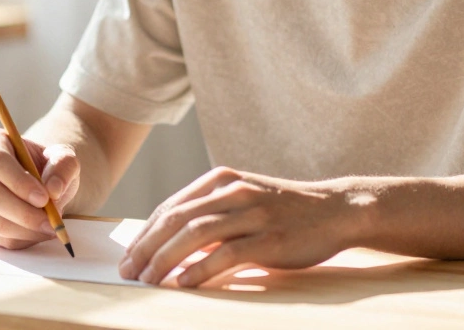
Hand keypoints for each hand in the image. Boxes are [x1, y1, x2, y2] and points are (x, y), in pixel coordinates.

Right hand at [0, 128, 79, 248]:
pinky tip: (35, 232)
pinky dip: (19, 240)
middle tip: (51, 222)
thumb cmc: (49, 168)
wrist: (40, 184)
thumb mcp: (64, 160)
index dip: (19, 182)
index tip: (44, 198)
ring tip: (49, 227)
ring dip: (26, 230)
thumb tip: (53, 189)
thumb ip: (63, 167)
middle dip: (24, 213)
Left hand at [118, 166, 363, 287]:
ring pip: (195, 233)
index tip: (128, 257)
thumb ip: (209, 215)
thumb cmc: (283, 210)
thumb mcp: (242, 200)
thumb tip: (169, 246)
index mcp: (221, 179)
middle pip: (176, 219)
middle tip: (129, 272)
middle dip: (146, 247)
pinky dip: (200, 269)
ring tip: (148, 280)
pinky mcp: (269, 238)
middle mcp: (232, 191)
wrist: (335, 209)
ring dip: (165, 259)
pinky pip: (226, 254)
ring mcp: (252, 213)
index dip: (144, 233)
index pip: (170, 207)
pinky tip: (183, 283)